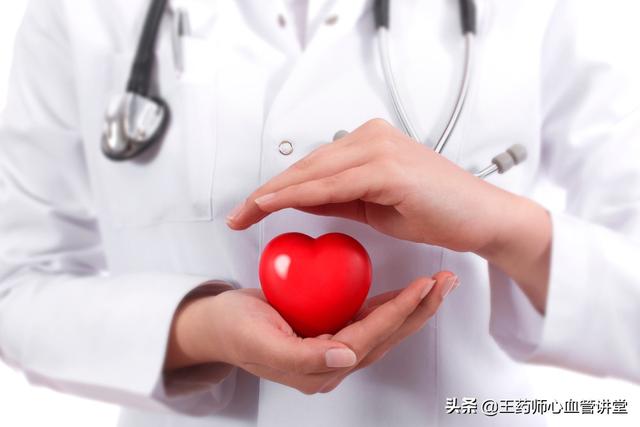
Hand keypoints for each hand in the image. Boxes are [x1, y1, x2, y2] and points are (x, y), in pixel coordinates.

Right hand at [165, 272, 457, 393]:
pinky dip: (391, 303)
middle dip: (419, 310)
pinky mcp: (330, 330)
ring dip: (412, 307)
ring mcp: (332, 346)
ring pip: (383, 328)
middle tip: (444, 282)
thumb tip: (346, 358)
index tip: (421, 286)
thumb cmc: (234, 329)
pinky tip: (407, 290)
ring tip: (437, 284)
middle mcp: (332, 362)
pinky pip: (368, 318)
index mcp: (318, 370)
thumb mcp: (260, 341)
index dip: (397, 313)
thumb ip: (302, 357)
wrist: (216, 324)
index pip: (368, 339)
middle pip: (386, 337)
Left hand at [227, 119, 512, 251]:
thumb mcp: (373, 205)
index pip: (313, 164)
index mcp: (370, 141)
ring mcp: (380, 149)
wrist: (482, 218)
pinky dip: (300, 196)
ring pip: (313, 173)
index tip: (252, 206)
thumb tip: (299, 200)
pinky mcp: (388, 168)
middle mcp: (372, 137)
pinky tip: (276, 205)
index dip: (278, 186)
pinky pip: (333, 185)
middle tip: (238, 213)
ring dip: (275, 193)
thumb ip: (336, 198)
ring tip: (247, 212)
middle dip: (268, 191)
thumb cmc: (437, 211)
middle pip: (307, 165)